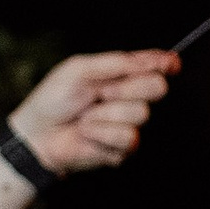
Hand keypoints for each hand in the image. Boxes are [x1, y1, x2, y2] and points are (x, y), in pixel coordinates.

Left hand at [8, 49, 178, 174]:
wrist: (38, 135)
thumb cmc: (53, 100)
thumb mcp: (80, 69)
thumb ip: (117, 62)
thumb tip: (150, 60)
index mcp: (120, 75)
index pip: (154, 65)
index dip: (166, 62)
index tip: (171, 63)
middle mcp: (130, 97)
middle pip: (158, 87)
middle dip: (128, 88)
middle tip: (102, 93)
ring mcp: (129, 123)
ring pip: (141, 114)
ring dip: (107, 114)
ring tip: (86, 117)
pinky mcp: (124, 148)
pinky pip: (128, 137)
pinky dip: (102, 133)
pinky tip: (88, 134)